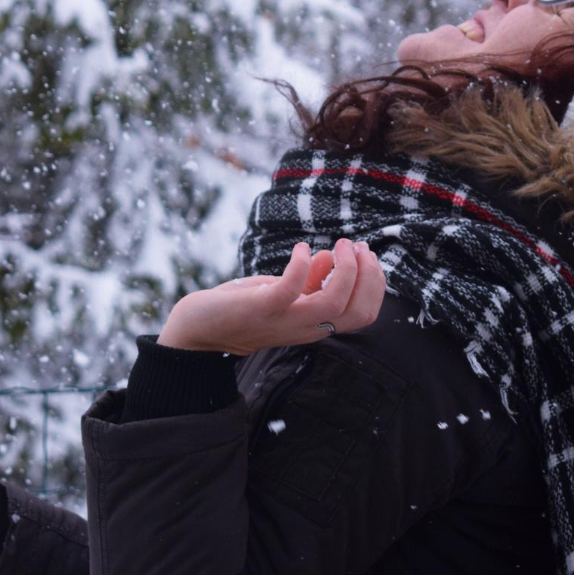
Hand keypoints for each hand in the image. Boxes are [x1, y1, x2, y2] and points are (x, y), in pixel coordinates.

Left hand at [156, 238, 384, 355]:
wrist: (199, 330)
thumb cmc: (243, 308)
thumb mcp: (283, 293)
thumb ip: (309, 281)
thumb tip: (329, 257)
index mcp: (316, 324)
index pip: (363, 314)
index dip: (374, 283)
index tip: (365, 254)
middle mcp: (306, 328)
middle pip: (359, 312)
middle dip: (368, 275)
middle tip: (355, 246)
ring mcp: (285, 320)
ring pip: (335, 303)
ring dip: (344, 268)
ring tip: (337, 244)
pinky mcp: (262, 308)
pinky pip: (292, 288)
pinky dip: (301, 263)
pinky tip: (299, 249)